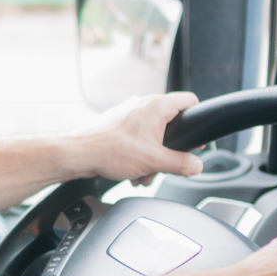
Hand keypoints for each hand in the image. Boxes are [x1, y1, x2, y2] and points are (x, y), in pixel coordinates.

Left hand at [62, 92, 203, 184]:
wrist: (78, 154)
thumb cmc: (110, 151)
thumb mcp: (154, 161)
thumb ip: (181, 163)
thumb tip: (197, 165)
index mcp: (156, 106)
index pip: (190, 101)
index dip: (198, 119)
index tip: (197, 138)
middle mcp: (143, 105)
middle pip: (172, 124)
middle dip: (169, 151)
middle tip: (164, 166)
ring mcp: (130, 113)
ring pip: (154, 135)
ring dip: (153, 158)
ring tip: (143, 174)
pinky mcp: (119, 123)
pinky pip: (138, 138)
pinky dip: (139, 155)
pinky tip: (132, 171)